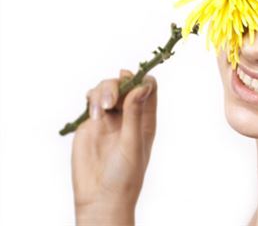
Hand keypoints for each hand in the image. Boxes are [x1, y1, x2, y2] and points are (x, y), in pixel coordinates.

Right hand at [71, 69, 156, 221]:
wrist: (100, 196)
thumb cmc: (124, 175)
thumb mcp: (132, 144)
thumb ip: (135, 115)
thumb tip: (141, 86)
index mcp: (145, 118)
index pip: (148, 88)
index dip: (141, 79)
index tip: (132, 84)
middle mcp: (128, 114)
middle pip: (125, 83)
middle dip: (117, 84)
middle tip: (110, 102)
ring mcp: (109, 117)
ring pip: (106, 88)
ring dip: (103, 91)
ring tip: (101, 110)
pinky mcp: (91, 122)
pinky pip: (91, 99)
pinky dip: (91, 99)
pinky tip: (93, 115)